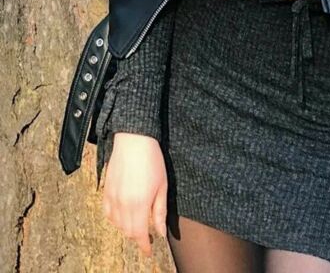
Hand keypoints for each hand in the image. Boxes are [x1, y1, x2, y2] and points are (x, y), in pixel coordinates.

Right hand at [102, 133, 166, 258]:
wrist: (134, 139)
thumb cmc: (152, 159)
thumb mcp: (162, 185)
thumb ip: (160, 211)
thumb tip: (161, 232)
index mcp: (138, 205)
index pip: (139, 234)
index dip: (144, 245)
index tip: (149, 250)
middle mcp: (123, 205)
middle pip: (128, 231)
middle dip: (137, 236)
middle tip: (147, 234)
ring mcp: (112, 198)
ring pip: (117, 224)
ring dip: (127, 227)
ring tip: (137, 222)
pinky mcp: (106, 190)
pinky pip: (107, 212)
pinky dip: (114, 218)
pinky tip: (122, 215)